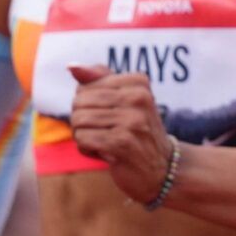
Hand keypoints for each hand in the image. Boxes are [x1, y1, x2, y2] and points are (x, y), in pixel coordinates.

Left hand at [69, 65, 173, 203]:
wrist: (163, 168)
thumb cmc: (136, 132)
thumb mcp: (123, 101)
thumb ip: (98, 80)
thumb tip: (72, 66)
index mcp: (139, 82)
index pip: (85, 87)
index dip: (87, 105)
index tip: (108, 116)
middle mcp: (138, 98)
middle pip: (79, 103)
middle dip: (82, 121)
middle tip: (103, 132)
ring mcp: (132, 120)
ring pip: (78, 121)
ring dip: (84, 136)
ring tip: (105, 142)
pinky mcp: (122, 142)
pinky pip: (82, 138)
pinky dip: (87, 149)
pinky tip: (105, 153)